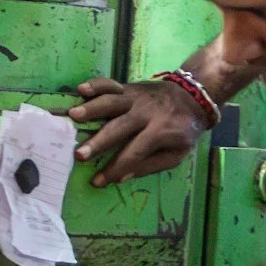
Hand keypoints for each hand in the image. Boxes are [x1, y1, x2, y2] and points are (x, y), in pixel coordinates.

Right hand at [70, 77, 211, 185]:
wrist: (192, 96)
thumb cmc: (182, 130)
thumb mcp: (177, 154)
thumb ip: (151, 166)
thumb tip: (121, 177)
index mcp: (161, 131)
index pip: (135, 152)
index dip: (115, 168)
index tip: (98, 181)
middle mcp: (146, 112)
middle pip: (119, 128)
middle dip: (98, 142)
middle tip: (79, 155)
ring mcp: (136, 97)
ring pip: (111, 102)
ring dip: (92, 108)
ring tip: (73, 116)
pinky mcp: (129, 87)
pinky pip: (111, 84)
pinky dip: (96, 85)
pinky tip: (81, 89)